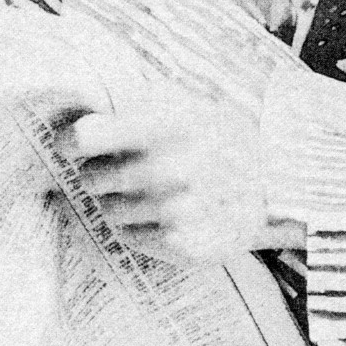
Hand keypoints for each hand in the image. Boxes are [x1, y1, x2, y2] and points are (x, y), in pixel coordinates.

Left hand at [45, 76, 290, 263]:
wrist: (276, 181)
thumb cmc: (215, 133)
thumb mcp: (178, 100)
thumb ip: (127, 98)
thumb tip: (72, 99)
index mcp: (164, 126)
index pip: (84, 137)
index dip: (69, 140)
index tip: (70, 143)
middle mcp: (169, 171)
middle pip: (89, 179)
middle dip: (96, 172)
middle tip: (116, 167)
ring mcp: (177, 214)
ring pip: (108, 212)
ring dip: (115, 201)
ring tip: (143, 189)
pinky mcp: (185, 247)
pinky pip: (132, 239)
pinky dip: (137, 227)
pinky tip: (160, 212)